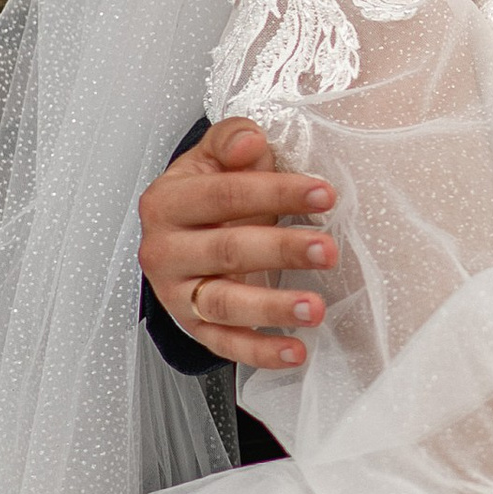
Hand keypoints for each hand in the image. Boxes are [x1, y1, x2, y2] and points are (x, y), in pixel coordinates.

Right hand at [136, 116, 338, 370]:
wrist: (180, 232)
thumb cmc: (208, 192)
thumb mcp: (214, 157)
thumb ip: (232, 141)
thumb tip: (249, 141)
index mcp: (167, 201)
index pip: (225, 194)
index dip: (276, 192)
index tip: (324, 193)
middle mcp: (163, 250)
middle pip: (227, 250)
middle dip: (282, 250)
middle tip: (329, 250)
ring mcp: (175, 293)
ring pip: (223, 303)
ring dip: (273, 307)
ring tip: (316, 307)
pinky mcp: (191, 327)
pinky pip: (225, 344)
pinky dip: (260, 352)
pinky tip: (295, 350)